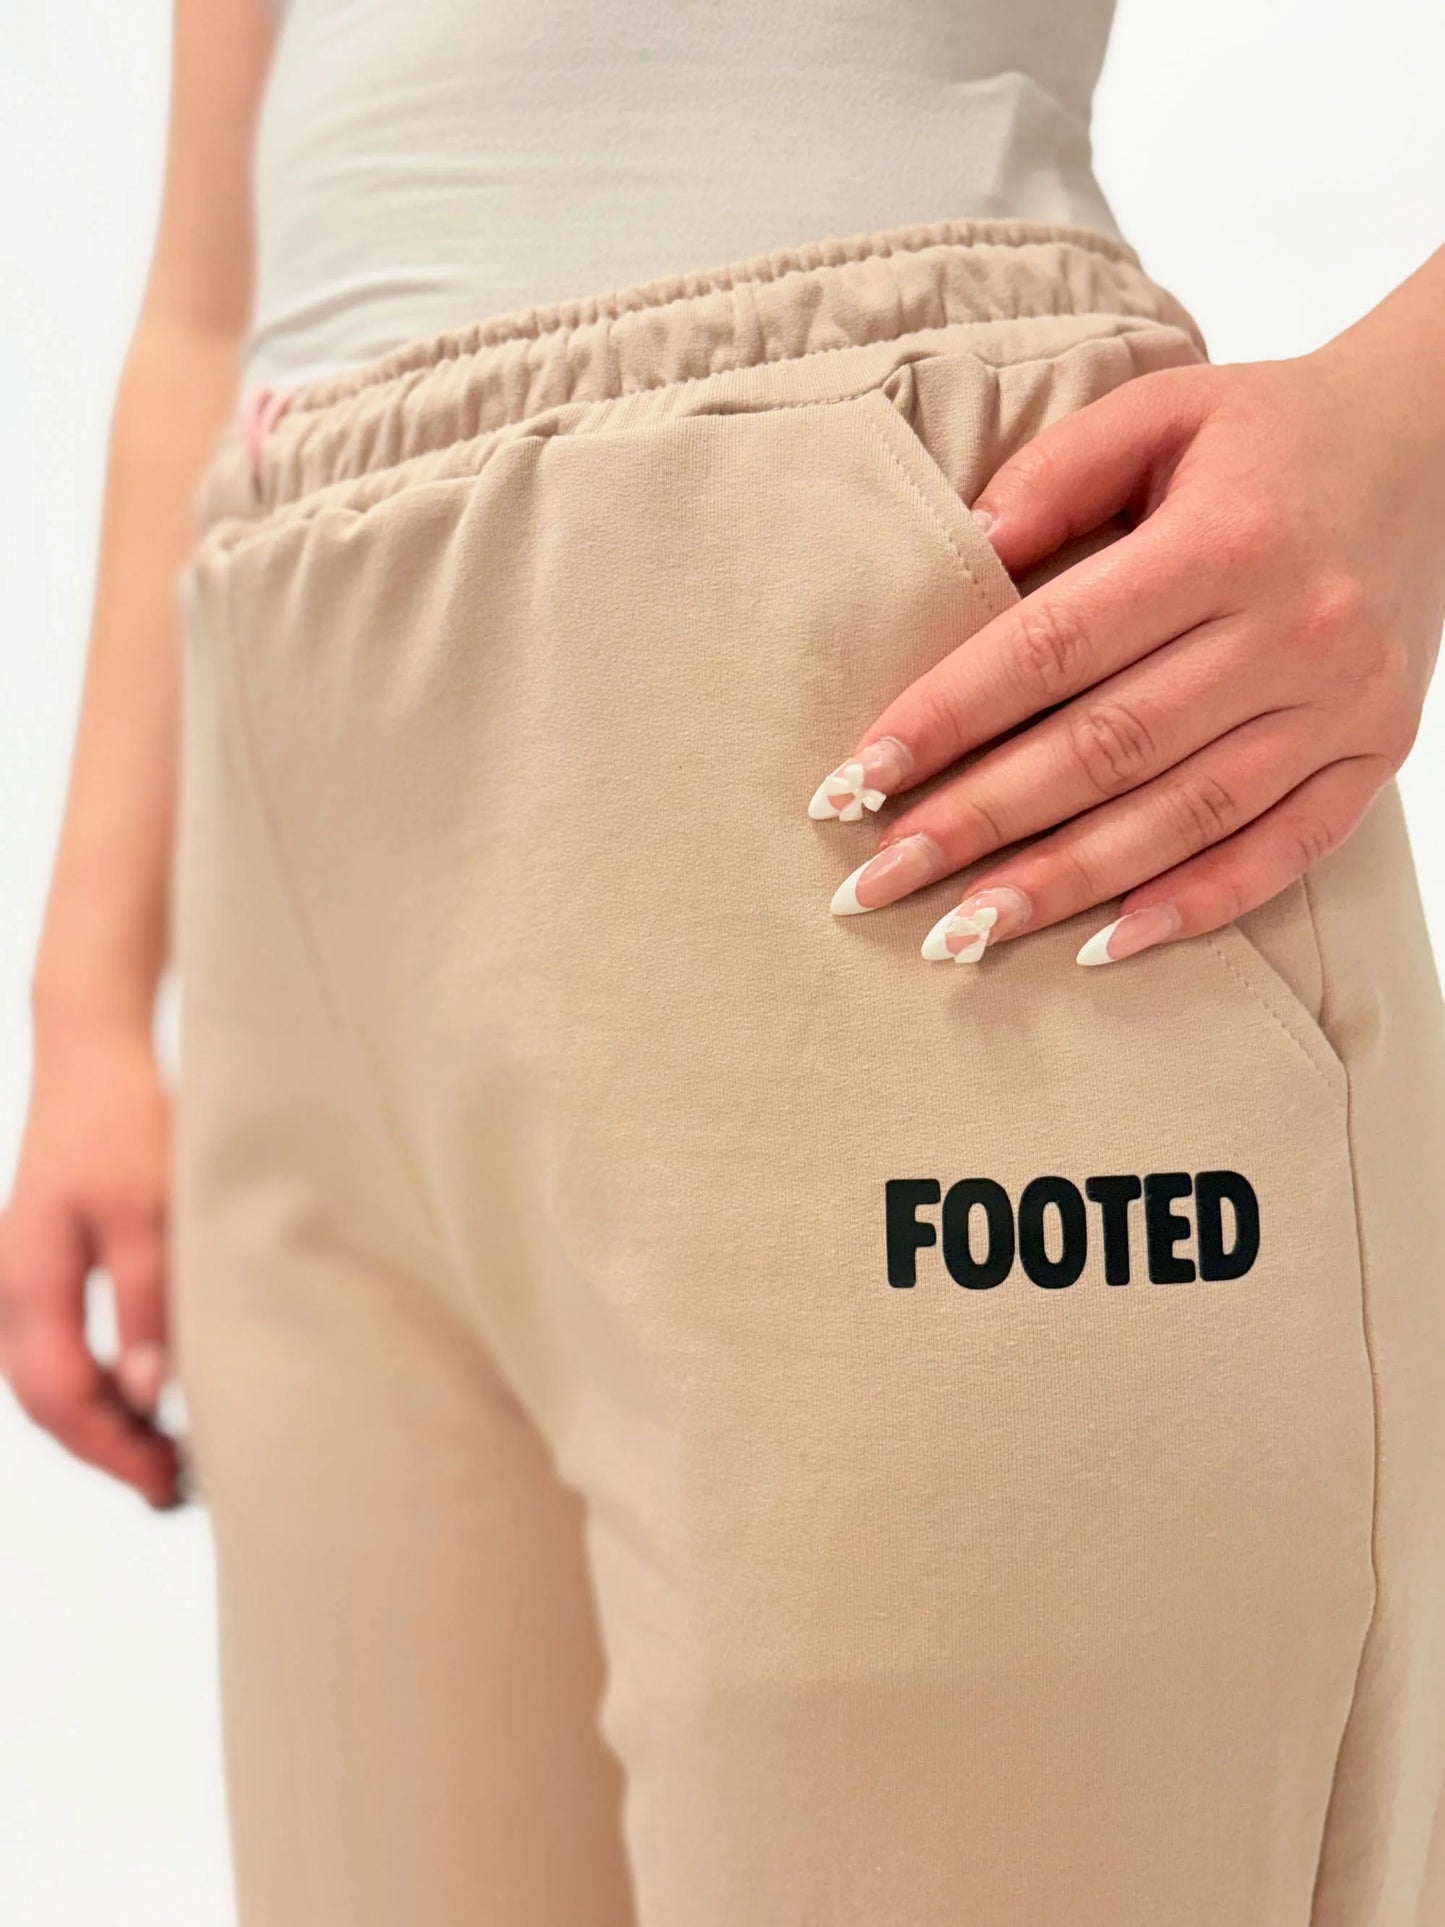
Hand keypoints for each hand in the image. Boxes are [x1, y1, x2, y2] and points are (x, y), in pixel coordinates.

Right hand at [0, 1018, 179, 1506]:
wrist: (91, 1056)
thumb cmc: (124, 1124)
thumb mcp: (152, 1213)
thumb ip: (149, 1305)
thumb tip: (147, 1397)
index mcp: (27, 1281)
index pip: (60, 1397)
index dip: (112, 1449)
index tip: (166, 1481)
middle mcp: (8, 1288)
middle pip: (45, 1400)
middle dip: (104, 1449)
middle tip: (171, 1486)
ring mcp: (16, 1278)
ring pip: (46, 1378)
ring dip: (97, 1421)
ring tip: (161, 1454)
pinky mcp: (39, 1267)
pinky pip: (53, 1347)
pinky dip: (91, 1383)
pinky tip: (138, 1397)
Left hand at [811, 331, 1444, 964]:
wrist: (1438, 442)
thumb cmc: (1273, 432)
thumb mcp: (1165, 409)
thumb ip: (1061, 471)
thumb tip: (966, 550)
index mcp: (1227, 539)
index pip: (1055, 645)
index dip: (948, 718)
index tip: (858, 780)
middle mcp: (1292, 630)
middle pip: (1106, 749)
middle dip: (978, 824)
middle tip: (877, 884)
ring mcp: (1342, 704)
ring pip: (1181, 818)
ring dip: (1062, 885)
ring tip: (959, 935)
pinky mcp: (1377, 753)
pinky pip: (1284, 852)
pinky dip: (1195, 907)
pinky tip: (1102, 946)